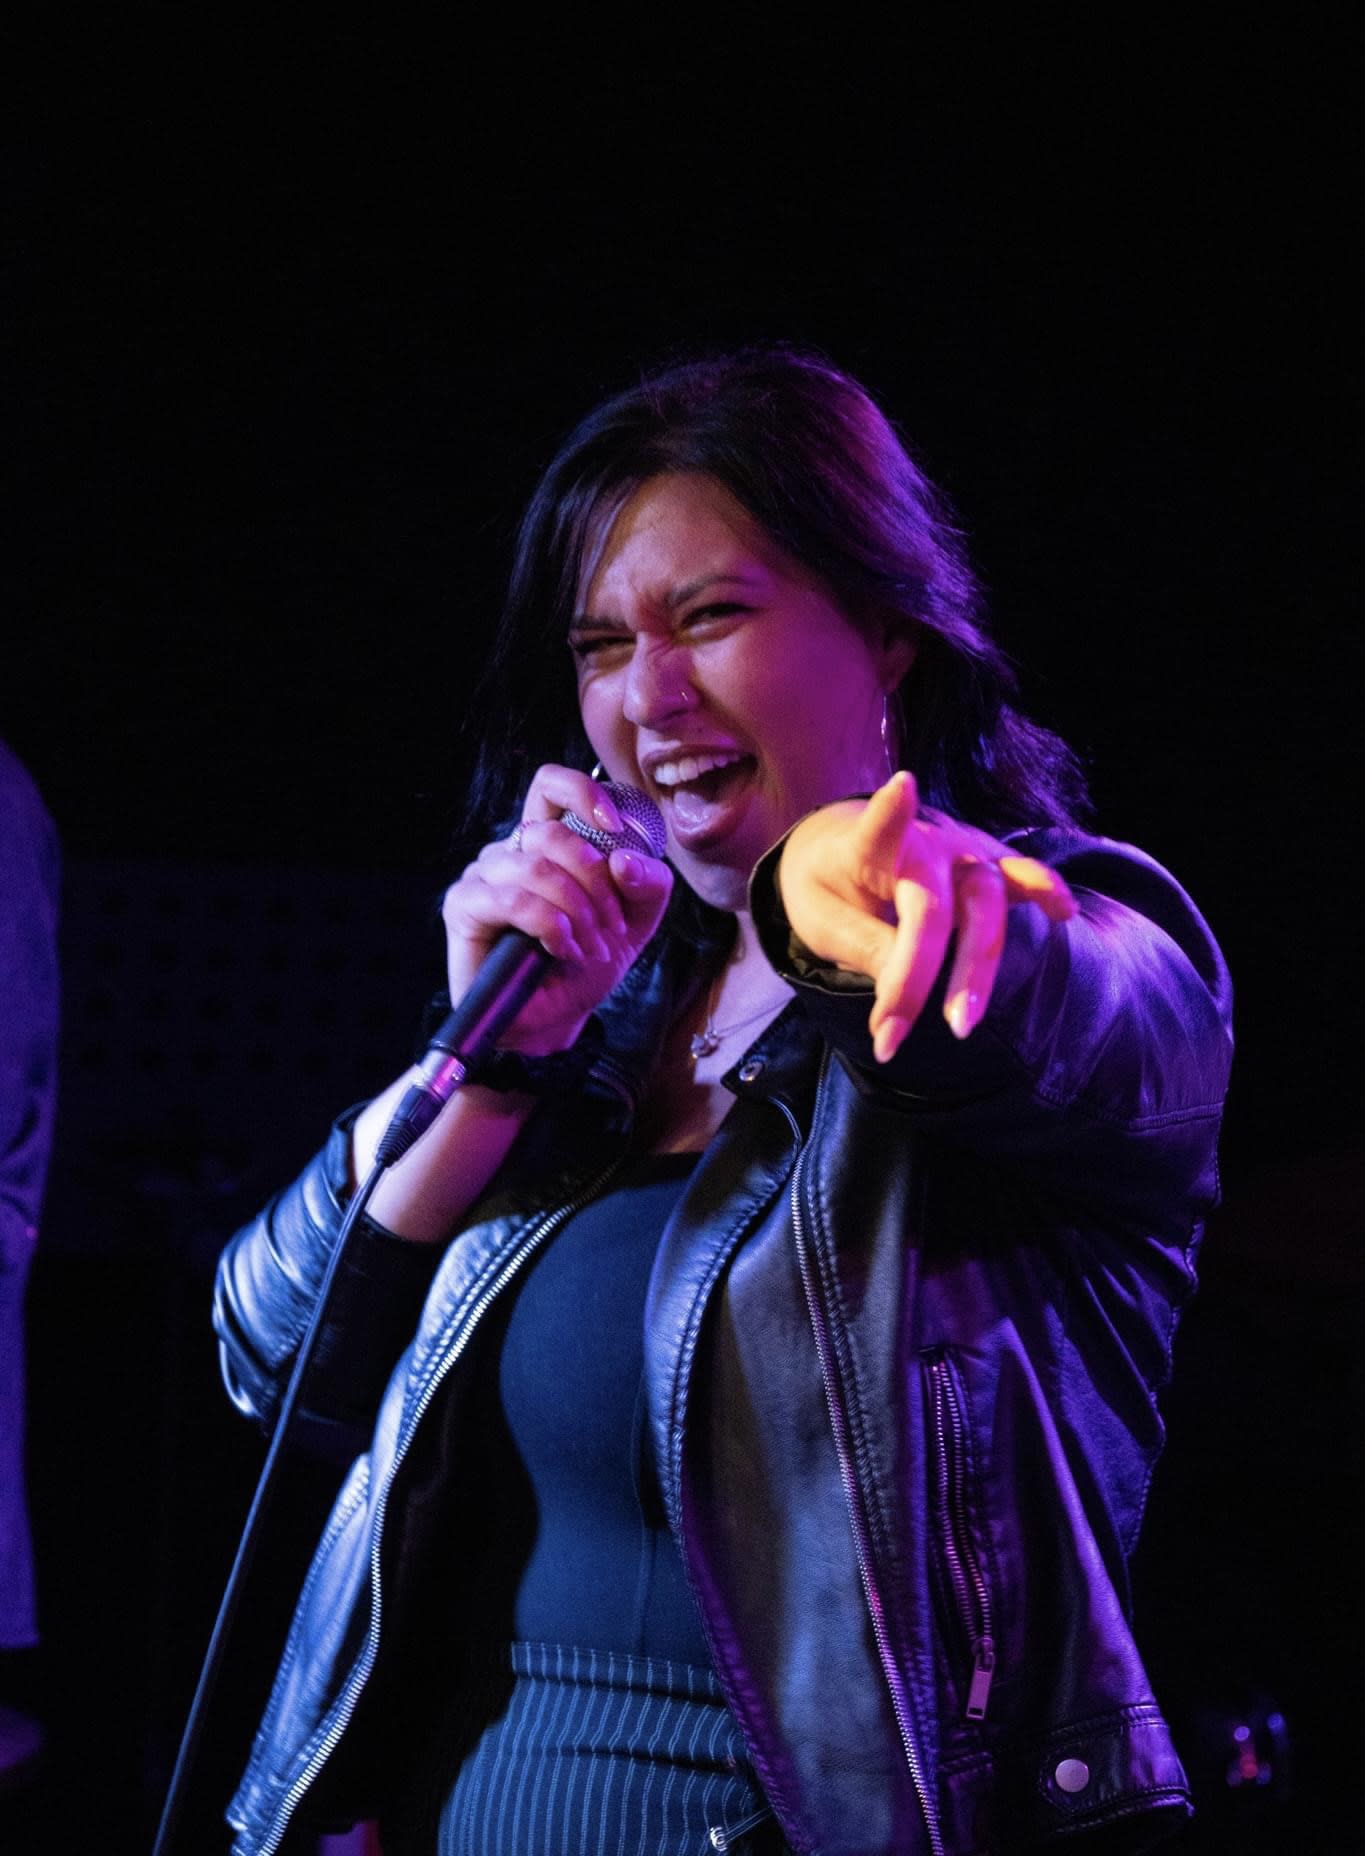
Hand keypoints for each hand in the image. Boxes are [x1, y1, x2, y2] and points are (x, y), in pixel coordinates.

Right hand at [441, 764, 672, 1056]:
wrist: (557, 1018)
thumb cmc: (588, 962)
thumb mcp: (637, 920)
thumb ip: (648, 884)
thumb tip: (624, 862)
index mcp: (548, 843)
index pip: (551, 786)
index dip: (583, 792)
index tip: (614, 825)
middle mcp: (511, 851)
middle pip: (554, 833)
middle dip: (596, 884)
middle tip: (612, 928)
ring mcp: (482, 876)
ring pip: (537, 867)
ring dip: (577, 913)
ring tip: (591, 949)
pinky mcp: (463, 907)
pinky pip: (513, 899)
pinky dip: (550, 927)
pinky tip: (562, 951)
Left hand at [776, 771, 1075, 1060]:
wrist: (840, 852)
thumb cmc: (829, 886)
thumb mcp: (820, 920)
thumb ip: (863, 946)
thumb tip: (904, 982)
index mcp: (865, 846)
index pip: (878, 831)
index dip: (892, 812)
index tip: (904, 785)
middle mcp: (923, 843)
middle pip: (936, 904)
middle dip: (923, 971)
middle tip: (894, 1033)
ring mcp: (960, 852)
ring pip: (985, 901)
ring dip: (976, 967)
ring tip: (961, 1025)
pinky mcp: (985, 868)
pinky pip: (1019, 878)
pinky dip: (1044, 891)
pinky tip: (1065, 912)